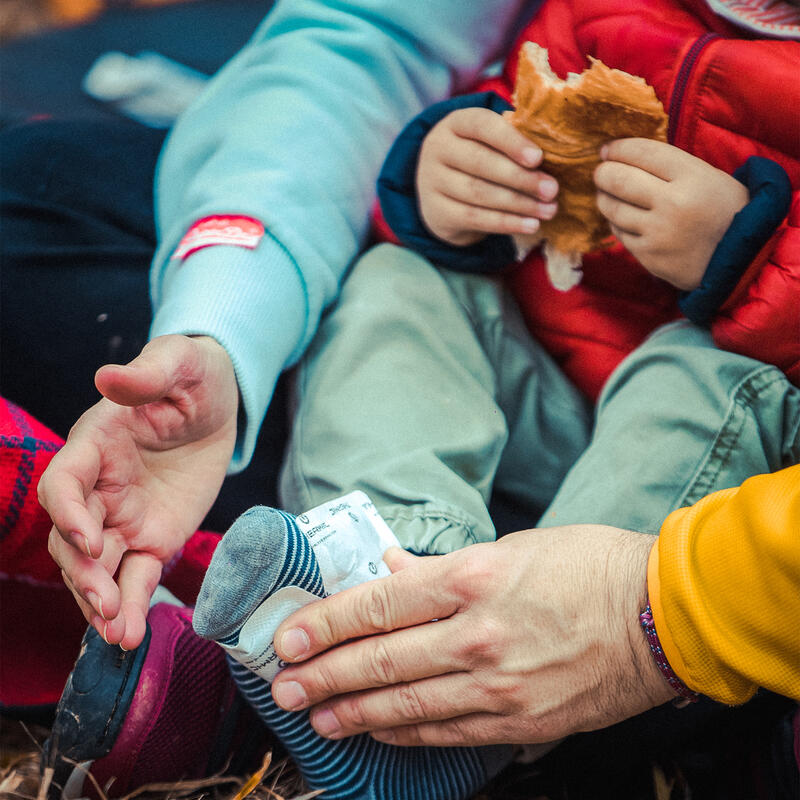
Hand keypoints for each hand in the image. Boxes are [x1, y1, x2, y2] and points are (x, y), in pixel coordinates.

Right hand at [39, 334, 237, 648]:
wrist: (219, 402)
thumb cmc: (193, 375)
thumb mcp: (179, 362)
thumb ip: (148, 372)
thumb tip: (108, 377)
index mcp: (96, 444)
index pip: (63, 483)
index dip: (67, 515)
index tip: (91, 541)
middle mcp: (100, 487)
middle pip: (74, 538)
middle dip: (84, 573)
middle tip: (106, 601)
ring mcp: (124, 518)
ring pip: (100, 568)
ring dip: (101, 601)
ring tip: (119, 634)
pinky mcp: (154, 537)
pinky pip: (138, 576)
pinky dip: (134, 605)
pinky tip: (131, 637)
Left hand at [270, 526, 673, 745]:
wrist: (660, 614)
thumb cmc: (586, 564)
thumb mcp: (512, 547)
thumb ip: (441, 566)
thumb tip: (390, 567)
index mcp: (472, 577)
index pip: (378, 604)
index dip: (325, 623)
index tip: (286, 638)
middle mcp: (478, 633)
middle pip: (381, 659)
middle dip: (323, 674)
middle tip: (283, 687)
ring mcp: (500, 684)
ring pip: (407, 704)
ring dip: (353, 712)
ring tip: (315, 717)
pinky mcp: (521, 720)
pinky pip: (448, 731)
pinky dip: (405, 731)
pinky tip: (376, 731)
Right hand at [417, 107, 558, 246]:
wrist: (441, 192)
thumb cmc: (478, 160)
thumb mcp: (489, 142)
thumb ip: (513, 140)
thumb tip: (553, 149)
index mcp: (456, 123)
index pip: (482, 125)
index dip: (511, 141)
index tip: (539, 158)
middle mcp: (437, 149)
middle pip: (481, 163)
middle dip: (521, 178)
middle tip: (552, 190)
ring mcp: (432, 181)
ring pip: (479, 193)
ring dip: (519, 204)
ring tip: (548, 210)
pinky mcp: (436, 212)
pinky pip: (474, 218)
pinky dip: (506, 223)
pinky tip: (530, 225)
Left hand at [594, 139, 748, 289]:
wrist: (740, 259)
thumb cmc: (724, 211)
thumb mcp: (710, 177)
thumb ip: (671, 166)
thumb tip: (626, 155)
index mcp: (693, 177)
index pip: (643, 153)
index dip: (619, 148)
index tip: (607, 149)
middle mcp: (673, 204)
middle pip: (619, 180)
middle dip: (603, 172)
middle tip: (600, 171)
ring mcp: (658, 233)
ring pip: (612, 208)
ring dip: (604, 197)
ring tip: (605, 192)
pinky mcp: (648, 256)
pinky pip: (619, 233)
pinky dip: (616, 221)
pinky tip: (620, 216)